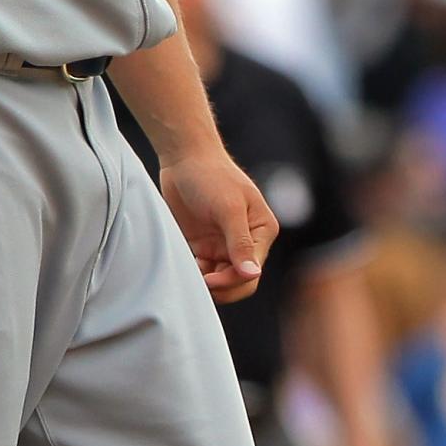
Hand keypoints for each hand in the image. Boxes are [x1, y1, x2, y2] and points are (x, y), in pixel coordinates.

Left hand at [162, 148, 275, 301]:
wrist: (184, 158)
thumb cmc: (211, 176)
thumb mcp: (228, 209)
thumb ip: (240, 243)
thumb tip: (252, 275)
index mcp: (262, 231)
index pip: (253, 271)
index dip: (232, 282)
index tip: (208, 280)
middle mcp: (246, 240)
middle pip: (240, 281)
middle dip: (222, 287)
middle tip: (200, 284)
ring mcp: (224, 244)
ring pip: (221, 279)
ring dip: (207, 283)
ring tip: (190, 275)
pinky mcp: (204, 245)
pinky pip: (203, 270)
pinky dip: (195, 274)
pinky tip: (185, 267)